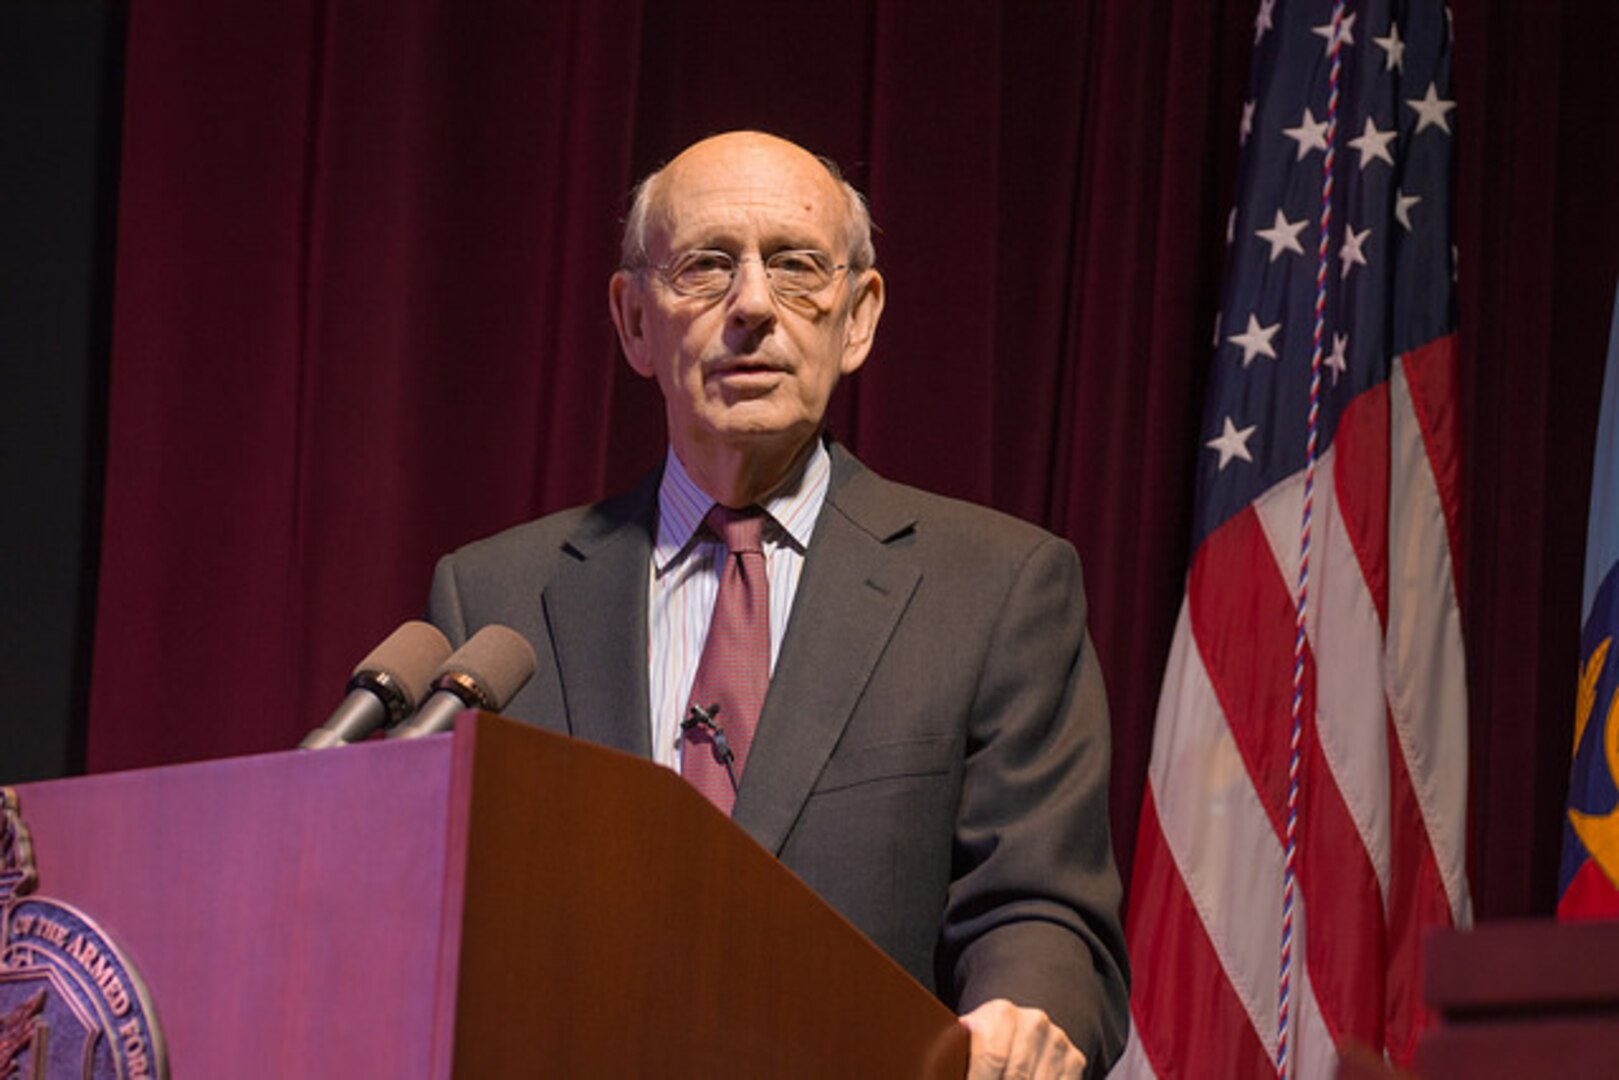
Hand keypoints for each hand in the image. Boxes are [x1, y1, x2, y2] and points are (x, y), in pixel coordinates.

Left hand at [960, 998, 1086, 1078]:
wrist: (1017, 1029)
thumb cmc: (983, 1041)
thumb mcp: (965, 1040)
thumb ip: (954, 1051)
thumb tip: (931, 1074)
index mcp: (1002, 1013)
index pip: (991, 1058)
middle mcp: (1034, 1022)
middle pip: (1017, 1076)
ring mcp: (1057, 1040)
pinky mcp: (1075, 1059)